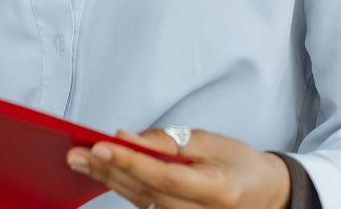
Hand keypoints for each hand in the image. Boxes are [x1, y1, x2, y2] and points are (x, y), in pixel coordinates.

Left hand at [67, 128, 289, 208]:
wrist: (264, 194)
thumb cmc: (240, 165)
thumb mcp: (211, 141)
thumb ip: (169, 142)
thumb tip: (129, 139)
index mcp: (216, 190)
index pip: (163, 177)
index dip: (130, 162)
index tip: (101, 146)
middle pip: (145, 191)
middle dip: (108, 170)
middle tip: (75, 153)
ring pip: (139, 200)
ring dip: (107, 179)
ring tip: (79, 160)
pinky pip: (143, 204)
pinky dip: (120, 187)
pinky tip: (99, 172)